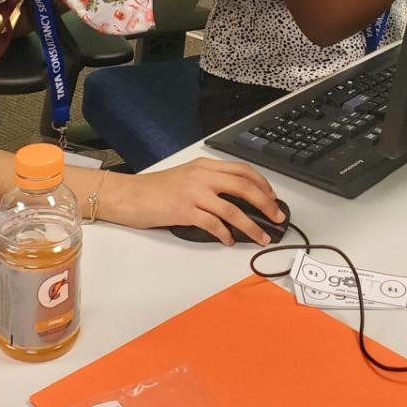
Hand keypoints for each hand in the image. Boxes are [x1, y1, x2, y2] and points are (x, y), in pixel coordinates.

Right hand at [106, 157, 283, 244]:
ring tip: (261, 237)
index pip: (242, 170)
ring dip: (251, 225)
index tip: (272, 197)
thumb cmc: (155, 189)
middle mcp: (201, 176)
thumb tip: (235, 201)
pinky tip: (229, 240)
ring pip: (232, 208)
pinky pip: (213, 223)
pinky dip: (225, 233)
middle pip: (243, 186)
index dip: (262, 184)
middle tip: (277, 217)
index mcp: (204, 166)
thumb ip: (209, 183)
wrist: (129, 195)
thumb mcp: (186, 177)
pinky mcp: (184, 211)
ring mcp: (193, 193)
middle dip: (265, 203)